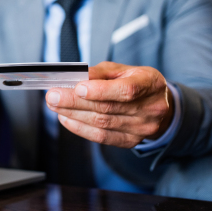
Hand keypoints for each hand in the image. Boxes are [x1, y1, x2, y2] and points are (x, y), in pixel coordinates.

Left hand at [45, 61, 174, 147]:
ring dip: (73, 114)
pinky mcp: (131, 141)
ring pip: (101, 124)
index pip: (126, 90)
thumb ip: (100, 73)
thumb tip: (76, 77)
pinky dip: (80, 128)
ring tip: (54, 105)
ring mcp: (141, 128)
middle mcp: (150, 109)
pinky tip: (65, 118)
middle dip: (75, 102)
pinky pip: (101, 137)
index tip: (77, 87)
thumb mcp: (123, 70)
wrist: (159, 105)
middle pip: (107, 108)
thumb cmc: (137, 82)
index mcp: (150, 85)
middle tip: (52, 96)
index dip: (100, 90)